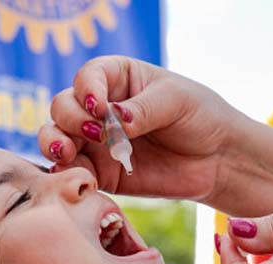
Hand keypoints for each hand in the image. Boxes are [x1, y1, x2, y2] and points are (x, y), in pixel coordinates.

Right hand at [39, 55, 244, 201]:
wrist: (218, 160)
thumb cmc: (200, 117)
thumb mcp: (176, 101)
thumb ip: (142, 109)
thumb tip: (114, 119)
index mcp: (117, 78)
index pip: (87, 77)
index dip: (86, 90)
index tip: (99, 107)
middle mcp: (100, 108)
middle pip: (63, 106)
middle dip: (70, 118)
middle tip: (95, 134)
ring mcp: (97, 142)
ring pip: (57, 137)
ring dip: (54, 143)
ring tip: (67, 152)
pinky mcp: (101, 173)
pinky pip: (74, 172)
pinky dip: (68, 173)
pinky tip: (78, 176)